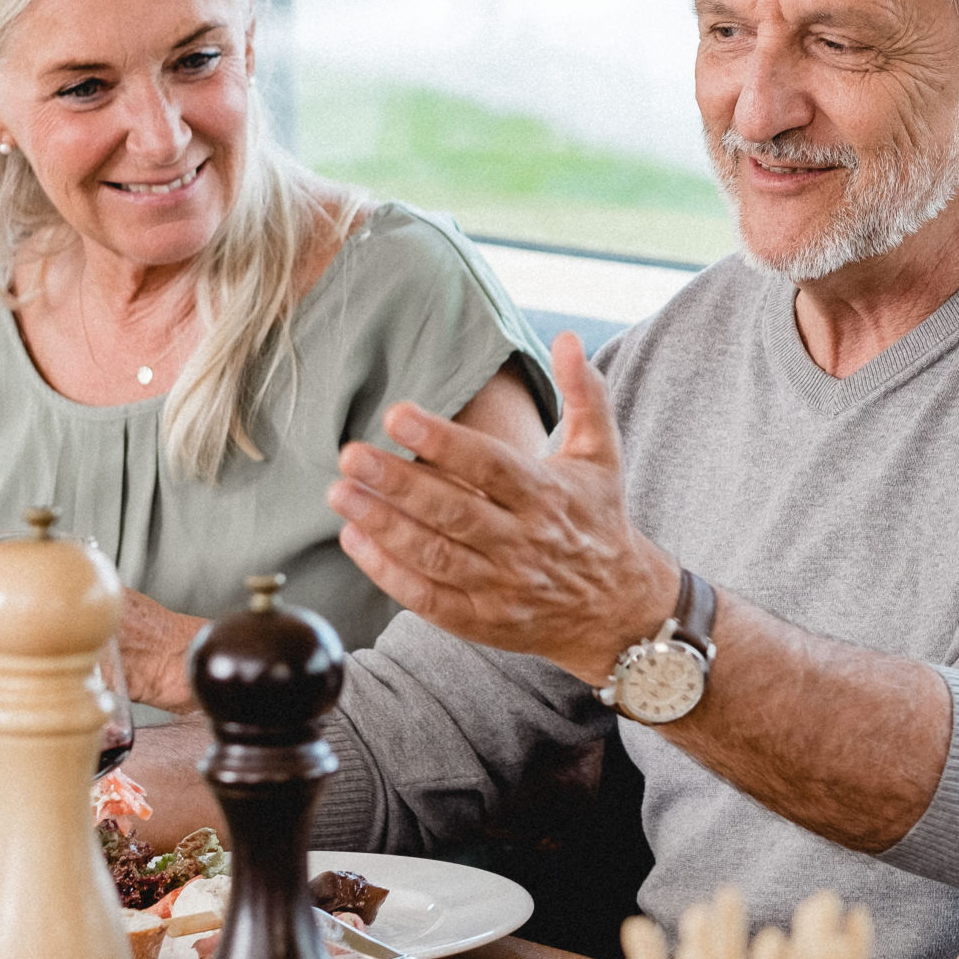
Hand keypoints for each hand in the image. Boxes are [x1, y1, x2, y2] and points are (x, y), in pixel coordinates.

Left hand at [326, 331, 678, 683]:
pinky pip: (428, 599)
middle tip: (350, 454)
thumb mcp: (601, 454)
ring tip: (340, 494)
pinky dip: (389, 573)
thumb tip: (569, 338)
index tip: (398, 414)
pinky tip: (355, 541)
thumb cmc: (598, 518)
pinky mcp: (481, 620)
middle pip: (453, 510)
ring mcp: (501, 585)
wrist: (617, 608)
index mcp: (546, 496)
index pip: (490, 466)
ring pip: (434, 555)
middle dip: (398, 483)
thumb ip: (584, 394)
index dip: (443, 441)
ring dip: (383, 525)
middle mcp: (522, 542)